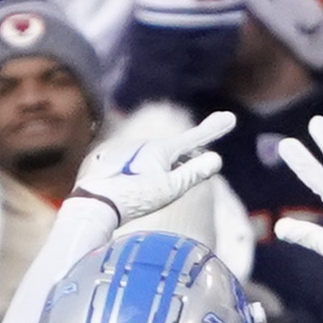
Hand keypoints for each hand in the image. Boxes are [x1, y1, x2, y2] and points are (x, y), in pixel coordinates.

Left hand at [70, 108, 237, 223]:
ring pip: (147, 158)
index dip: (212, 130)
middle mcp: (142, 143)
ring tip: (142, 194)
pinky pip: (127, 163)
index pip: (193, 139)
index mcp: (161, 149)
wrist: (93, 204)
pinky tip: (126, 190)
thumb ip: (194, 173)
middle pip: (170, 152)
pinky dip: (132, 174)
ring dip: (152, 170)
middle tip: (175, 185)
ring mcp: (123, 148)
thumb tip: (217, 159)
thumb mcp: (169, 189)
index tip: (230, 118)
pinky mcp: (106, 158)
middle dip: (179, 163)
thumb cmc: (134, 198)